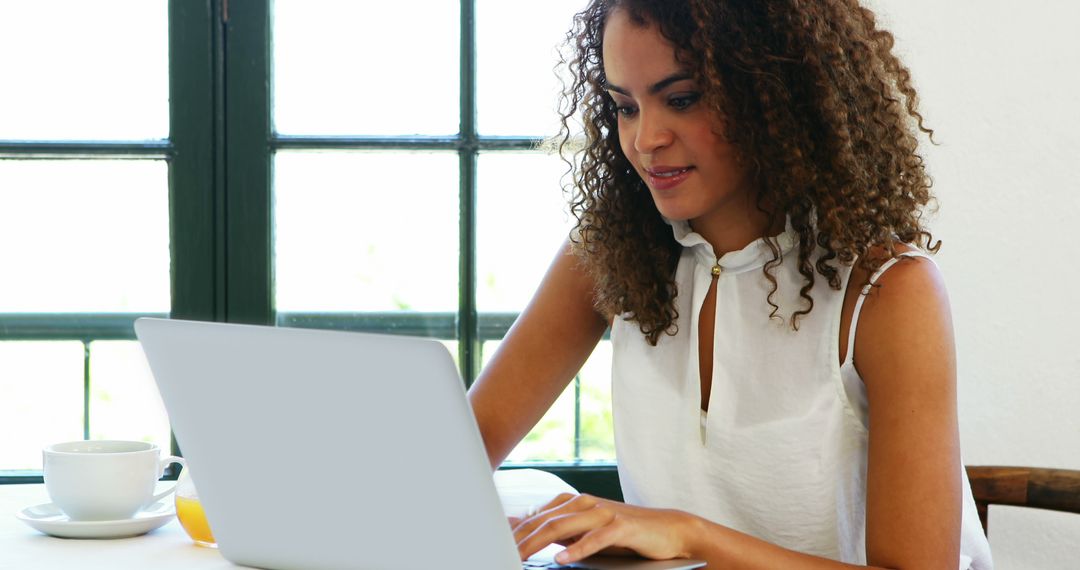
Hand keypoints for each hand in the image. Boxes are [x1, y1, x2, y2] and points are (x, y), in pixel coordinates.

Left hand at [512, 493, 698, 563]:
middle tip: (498, 554)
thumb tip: (516, 527)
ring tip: (519, 557)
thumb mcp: (583, 532)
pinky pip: (596, 538)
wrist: (668, 531)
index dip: (513, 532)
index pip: (535, 517)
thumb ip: (552, 529)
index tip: (492, 546)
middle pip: (544, 521)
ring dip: (538, 543)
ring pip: (564, 526)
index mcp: (573, 503)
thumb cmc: (623, 534)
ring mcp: (603, 513)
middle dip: (519, 539)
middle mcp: (585, 503)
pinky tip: (561, 559)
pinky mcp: (622, 526)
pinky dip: (577, 548)